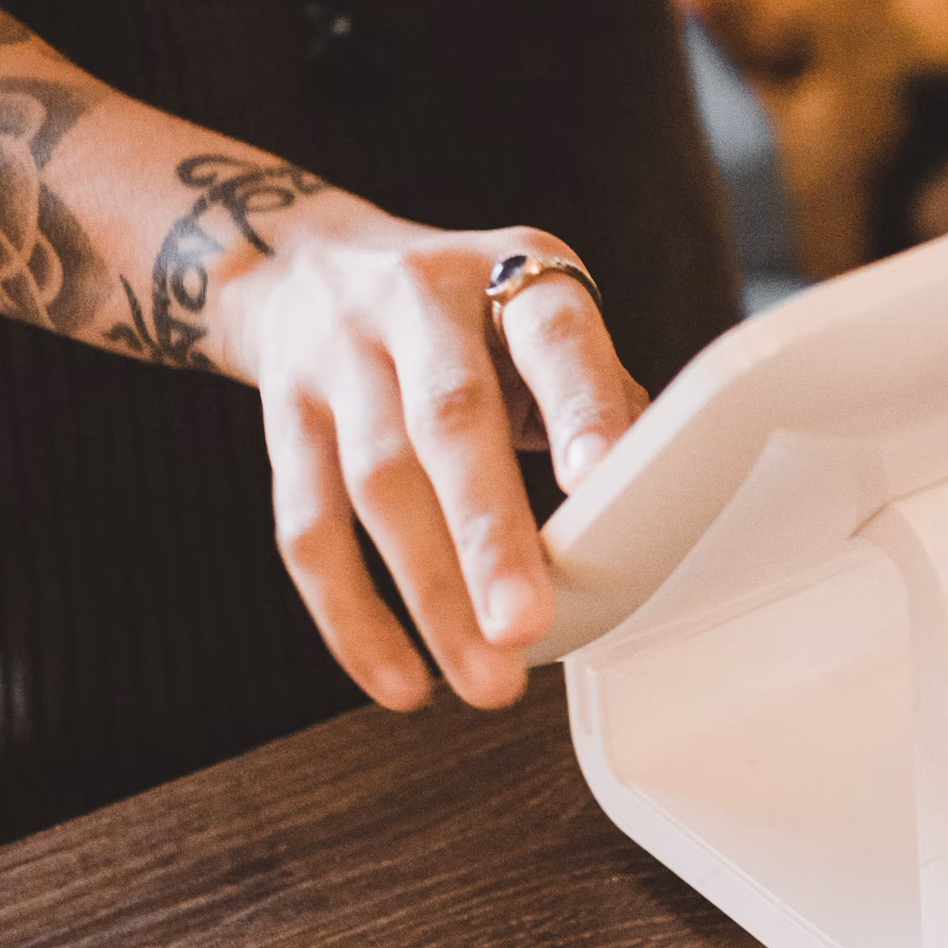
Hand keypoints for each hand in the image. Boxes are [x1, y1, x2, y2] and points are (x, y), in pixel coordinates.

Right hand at [217, 197, 647, 711]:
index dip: (579, 404)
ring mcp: (338, 359)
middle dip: (488, 531)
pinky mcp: (284, 419)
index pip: (553, 336)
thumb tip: (663, 499)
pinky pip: (306, 527)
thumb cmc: (466, 316)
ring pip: (375, 484)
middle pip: (448, 420)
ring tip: (485, 677)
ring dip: (430, 593)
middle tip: (528, 624)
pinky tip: (400, 680)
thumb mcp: (540, 318)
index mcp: (510, 274)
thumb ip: (598, 396)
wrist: (306, 267)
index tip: (601, 481)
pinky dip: (352, 615)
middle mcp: (417, 303)